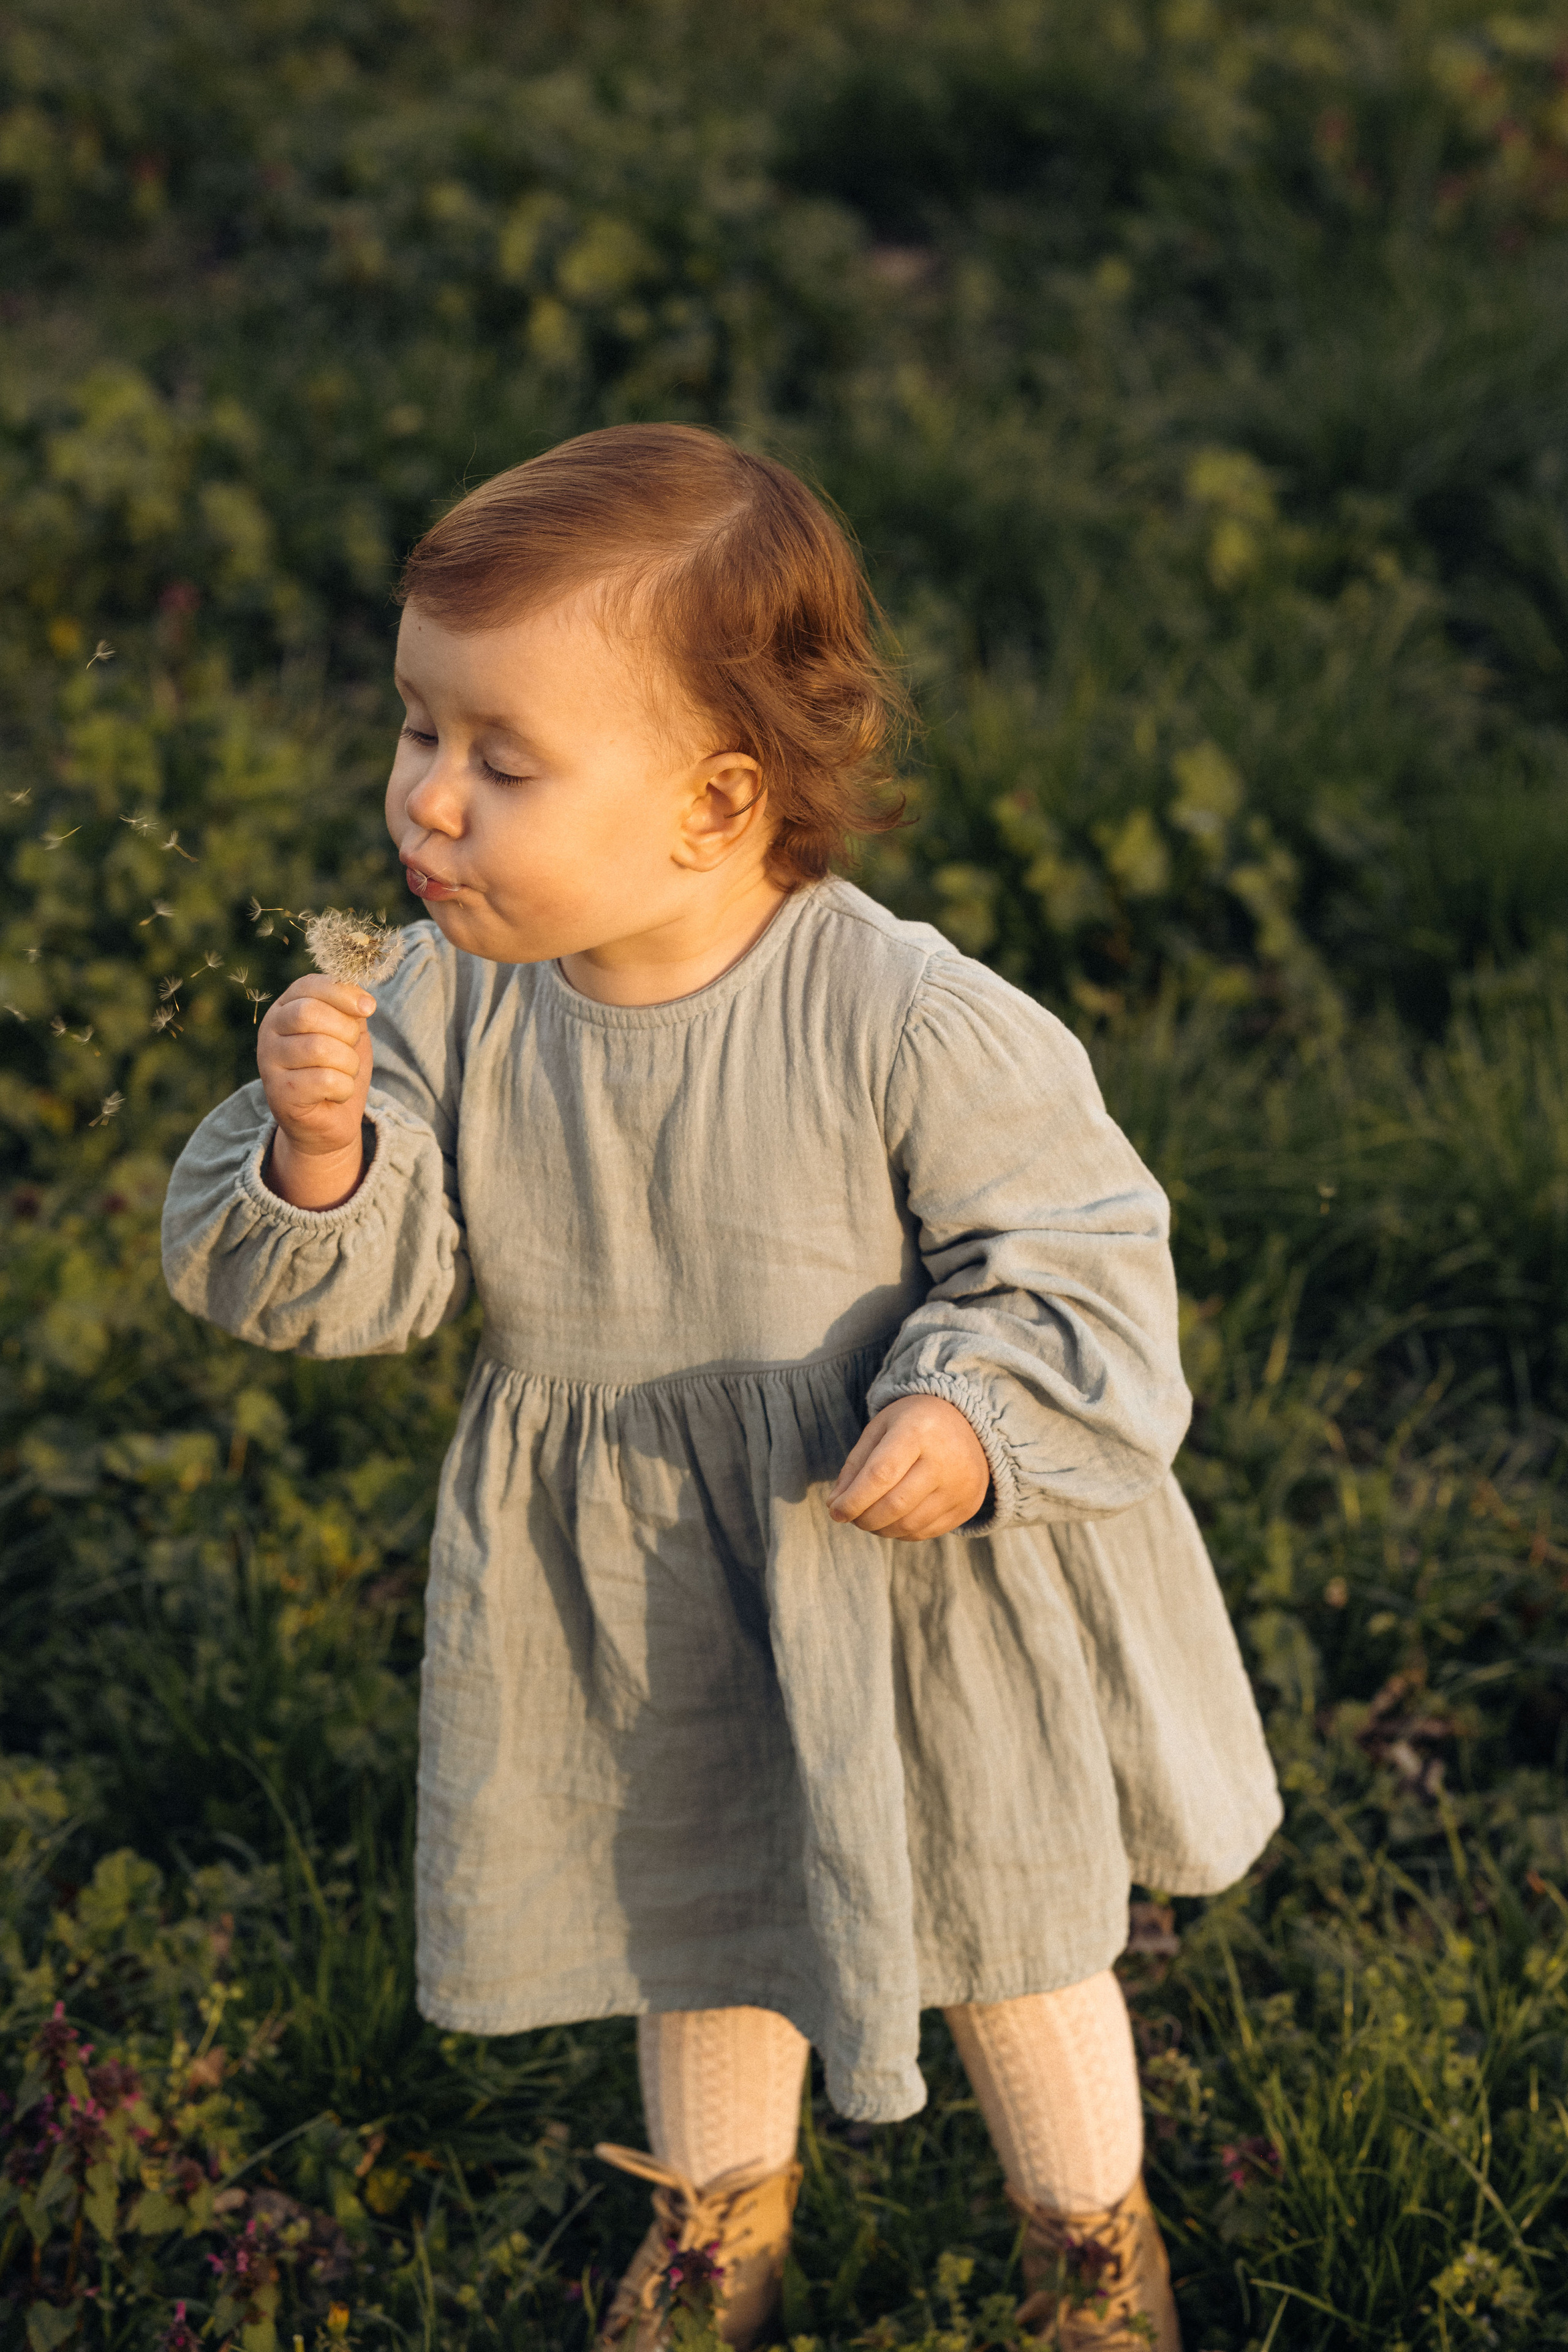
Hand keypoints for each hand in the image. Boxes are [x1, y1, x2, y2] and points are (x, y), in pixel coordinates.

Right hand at [255, 974, 376, 1207]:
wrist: (327, 1122)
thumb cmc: (338, 1070)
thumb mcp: (349, 1032)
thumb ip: (350, 1010)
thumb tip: (363, 1001)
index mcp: (286, 1007)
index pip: (310, 985)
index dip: (343, 993)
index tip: (368, 1007)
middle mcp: (270, 1031)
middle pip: (310, 1014)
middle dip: (346, 1031)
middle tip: (351, 1048)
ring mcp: (269, 1062)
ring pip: (320, 1048)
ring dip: (347, 1063)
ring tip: (344, 1074)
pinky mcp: (278, 1093)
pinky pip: (324, 1080)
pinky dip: (343, 1087)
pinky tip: (336, 1093)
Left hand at [827, 1395, 990, 1539]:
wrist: (967, 1422)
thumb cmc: (913, 1423)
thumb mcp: (880, 1429)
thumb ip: (856, 1465)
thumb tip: (835, 1505)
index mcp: (918, 1431)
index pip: (881, 1475)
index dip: (854, 1500)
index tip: (835, 1511)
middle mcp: (945, 1459)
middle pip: (895, 1505)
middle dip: (864, 1518)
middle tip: (850, 1516)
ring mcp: (961, 1485)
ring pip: (910, 1524)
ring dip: (880, 1528)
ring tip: (868, 1517)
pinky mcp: (968, 1505)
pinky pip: (926, 1532)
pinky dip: (901, 1532)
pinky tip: (892, 1519)